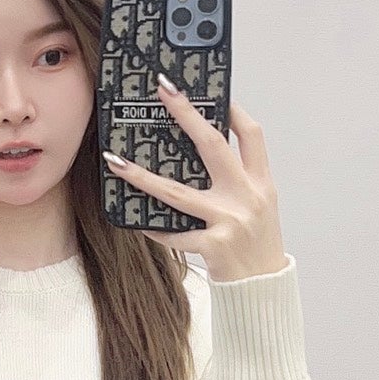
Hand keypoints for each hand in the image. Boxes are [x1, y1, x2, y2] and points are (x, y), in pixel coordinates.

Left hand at [102, 75, 286, 279]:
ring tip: (115, 162)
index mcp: (261, 184)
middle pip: (213, 146)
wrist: (263, 289)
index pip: (252, 135)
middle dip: (187, 114)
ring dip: (142, 177)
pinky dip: (155, 229)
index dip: (233, 111)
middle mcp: (247, 197)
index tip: (213, 92)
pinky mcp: (214, 245)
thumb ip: (238, 182)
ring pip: (177, 192)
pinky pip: (174, 233)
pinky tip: (137, 223)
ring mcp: (230, 220)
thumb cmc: (257, 245)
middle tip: (164, 91)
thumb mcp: (258, 207)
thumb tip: (202, 156)